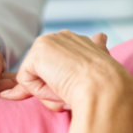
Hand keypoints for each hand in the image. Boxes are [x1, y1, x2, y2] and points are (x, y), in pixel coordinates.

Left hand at [0, 31, 132, 111]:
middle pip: (44, 71)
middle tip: (70, 96)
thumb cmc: (105, 83)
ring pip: (35, 77)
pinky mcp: (37, 53)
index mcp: (78, 41)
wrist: (103, 88)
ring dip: (48, 91)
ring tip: (68, 92)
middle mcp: (63, 37)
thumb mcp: (101, 65)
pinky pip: (26, 82)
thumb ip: (97, 49)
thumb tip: (101, 36)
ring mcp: (49, 42)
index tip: (65, 92)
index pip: (58, 62)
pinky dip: (41, 92)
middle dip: (52, 88)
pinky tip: (60, 88)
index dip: (57, 80)